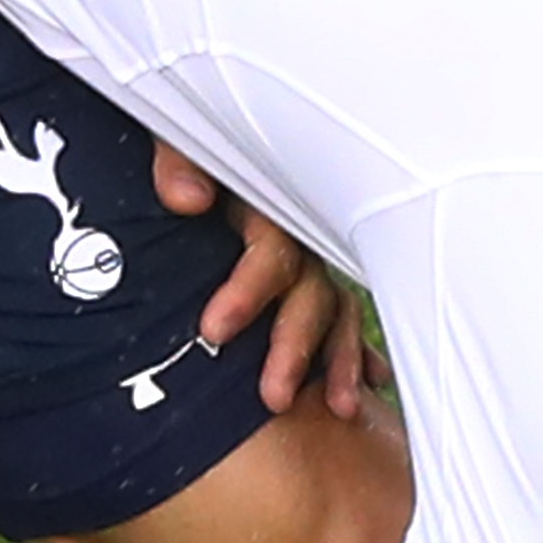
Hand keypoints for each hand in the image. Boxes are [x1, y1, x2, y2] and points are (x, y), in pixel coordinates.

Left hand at [154, 138, 376, 419]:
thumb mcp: (176, 138)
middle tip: (272, 398)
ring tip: (340, 408)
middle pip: (309, 291)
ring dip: (339, 361)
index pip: (271, 250)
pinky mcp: (305, 287)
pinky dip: (353, 355)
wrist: (194, 135)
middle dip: (296, 347)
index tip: (214, 330)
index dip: (248, 291)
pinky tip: (366, 386)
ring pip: (334, 312)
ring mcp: (304, 263)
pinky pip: (341, 322)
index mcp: (261, 202)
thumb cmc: (183, 149)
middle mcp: (292, 235)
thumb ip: (178, 157)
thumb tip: (186, 199)